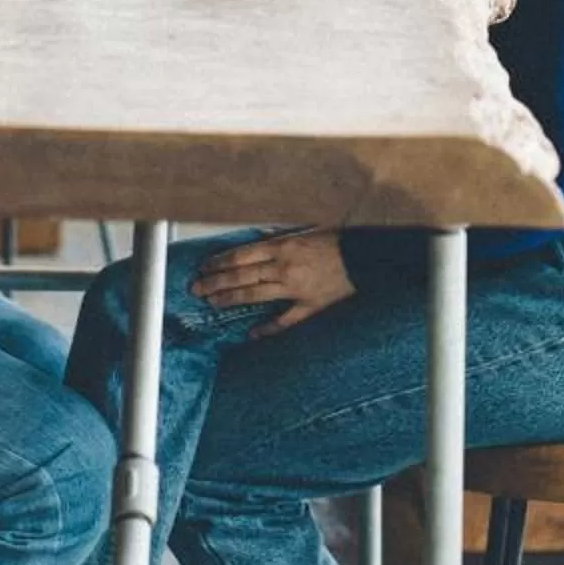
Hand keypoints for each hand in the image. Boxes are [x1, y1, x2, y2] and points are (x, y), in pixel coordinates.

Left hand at [192, 229, 355, 338]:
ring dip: (231, 299)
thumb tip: (258, 241)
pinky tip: (252, 334)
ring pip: (255, 296)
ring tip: (212, 303)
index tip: (204, 268)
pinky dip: (268, 328)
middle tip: (196, 289)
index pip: (241, 256)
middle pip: (241, 276)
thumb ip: (281, 238)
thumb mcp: (307, 230)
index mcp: (283, 246)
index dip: (219, 262)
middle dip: (216, 282)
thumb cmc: (339, 241)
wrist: (367, 258)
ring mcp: (295, 289)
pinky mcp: (310, 306)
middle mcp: (284, 267)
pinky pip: (285, 320)